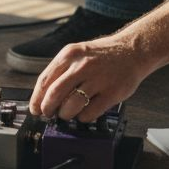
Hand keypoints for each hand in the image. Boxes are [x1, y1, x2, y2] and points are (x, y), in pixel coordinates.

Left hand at [29, 31, 150, 122]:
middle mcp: (82, 65)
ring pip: (71, 106)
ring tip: (68, 113)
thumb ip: (61, 71)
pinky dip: (83, 117)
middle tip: (49, 114)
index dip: (37, 99)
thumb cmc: (102, 55)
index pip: (45, 80)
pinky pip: (90, 113)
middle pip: (55, 94)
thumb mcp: (78, 54)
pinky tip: (85, 113)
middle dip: (48, 109)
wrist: (133, 50)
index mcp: (70, 54)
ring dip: (65, 114)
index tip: (35, 108)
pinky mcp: (112, 93)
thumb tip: (43, 96)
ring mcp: (98, 79)